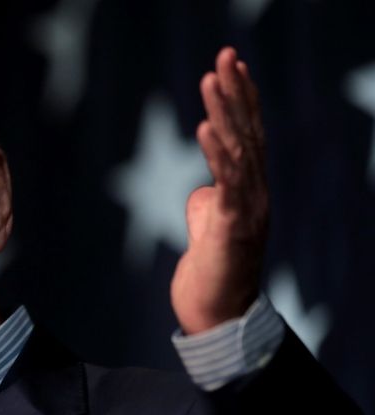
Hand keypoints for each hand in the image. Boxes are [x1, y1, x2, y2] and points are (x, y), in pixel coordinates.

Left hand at [172, 47, 268, 333]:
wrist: (217, 316)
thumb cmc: (212, 274)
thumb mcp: (209, 229)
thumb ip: (210, 204)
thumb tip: (203, 191)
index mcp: (248, 191)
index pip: (248, 135)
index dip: (241, 100)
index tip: (230, 66)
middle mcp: (255, 193)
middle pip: (248, 132)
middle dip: (235, 92)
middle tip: (225, 55)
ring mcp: (248, 208)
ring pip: (238, 149)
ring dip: (223, 111)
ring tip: (211, 79)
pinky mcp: (233, 225)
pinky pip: (227, 182)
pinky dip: (216, 152)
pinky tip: (204, 127)